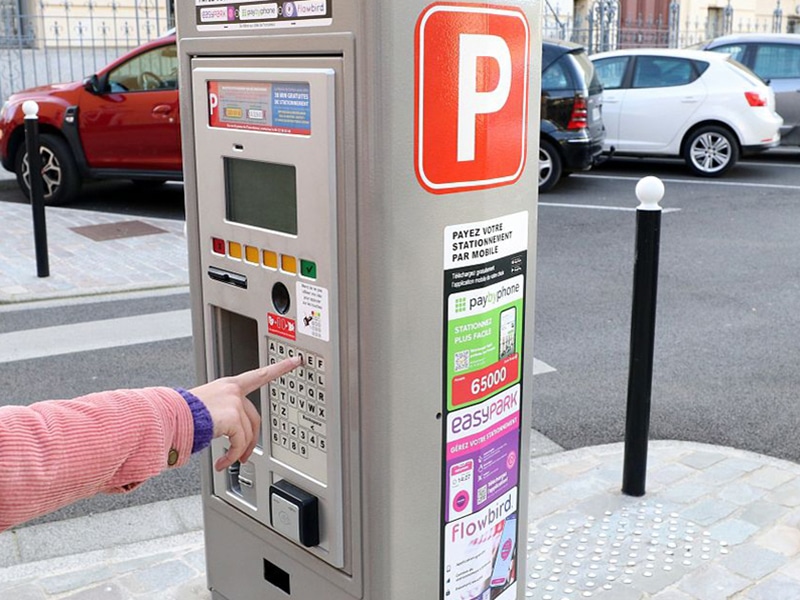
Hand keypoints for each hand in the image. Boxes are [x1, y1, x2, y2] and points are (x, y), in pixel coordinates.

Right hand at [190, 356, 301, 470]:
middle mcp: (233, 391)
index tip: (294, 361)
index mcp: (228, 385)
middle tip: (245, 455)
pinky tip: (223, 463)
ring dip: (238, 452)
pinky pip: (240, 442)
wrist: (169, 418)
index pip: (259, 374)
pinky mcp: (232, 416)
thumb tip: (233, 437)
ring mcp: (234, 402)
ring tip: (228, 462)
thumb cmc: (182, 415)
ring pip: (247, 433)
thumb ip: (224, 414)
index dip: (279, 368)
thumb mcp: (206, 407)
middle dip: (251, 440)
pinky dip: (233, 456)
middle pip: (255, 418)